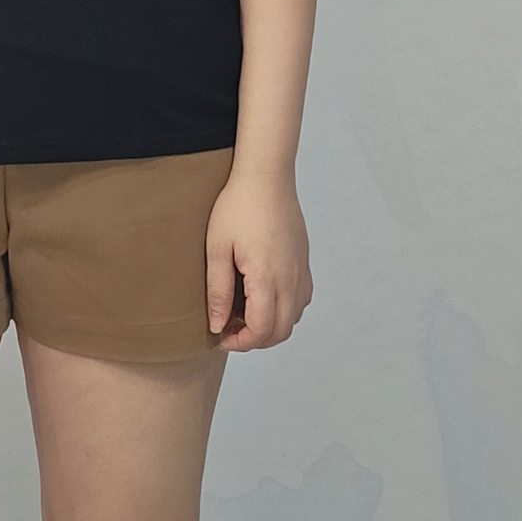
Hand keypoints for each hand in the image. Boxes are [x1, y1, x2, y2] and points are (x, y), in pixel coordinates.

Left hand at [206, 173, 310, 351]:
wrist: (266, 177)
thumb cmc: (238, 207)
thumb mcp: (217, 248)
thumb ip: (218, 291)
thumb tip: (217, 325)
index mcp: (267, 277)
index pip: (261, 330)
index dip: (240, 342)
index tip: (221, 336)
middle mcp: (291, 279)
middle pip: (281, 332)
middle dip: (255, 339)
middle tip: (230, 328)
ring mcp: (301, 271)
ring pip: (293, 319)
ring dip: (270, 326)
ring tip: (243, 312)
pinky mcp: (304, 263)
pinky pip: (300, 301)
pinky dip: (283, 310)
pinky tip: (261, 296)